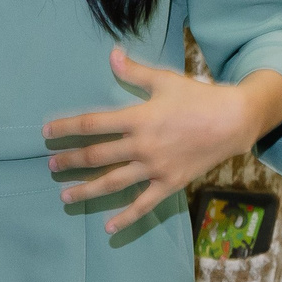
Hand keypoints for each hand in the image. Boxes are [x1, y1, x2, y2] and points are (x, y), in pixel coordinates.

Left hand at [44, 48, 281, 234]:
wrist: (234, 121)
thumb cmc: (199, 97)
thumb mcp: (166, 80)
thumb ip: (134, 72)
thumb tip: (111, 54)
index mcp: (139, 118)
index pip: (93, 124)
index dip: (67, 128)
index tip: (47, 134)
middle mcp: (142, 145)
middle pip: (96, 156)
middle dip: (70, 161)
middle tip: (51, 166)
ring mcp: (155, 167)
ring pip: (112, 182)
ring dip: (86, 189)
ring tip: (65, 196)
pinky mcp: (169, 183)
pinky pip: (143, 204)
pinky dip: (125, 217)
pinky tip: (107, 227)